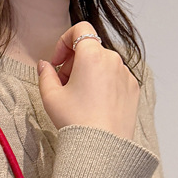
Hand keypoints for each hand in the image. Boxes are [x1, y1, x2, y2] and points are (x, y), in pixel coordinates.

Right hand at [37, 21, 139, 140]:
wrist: (101, 147)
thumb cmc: (76, 122)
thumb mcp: (50, 98)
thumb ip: (45, 75)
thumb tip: (45, 65)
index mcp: (92, 55)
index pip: (80, 30)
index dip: (64, 42)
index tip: (57, 62)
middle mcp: (112, 59)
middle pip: (90, 50)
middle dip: (74, 63)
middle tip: (63, 86)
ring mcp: (125, 74)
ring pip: (104, 65)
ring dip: (90, 74)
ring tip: (79, 99)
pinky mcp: (133, 89)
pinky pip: (116, 79)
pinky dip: (104, 85)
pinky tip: (95, 106)